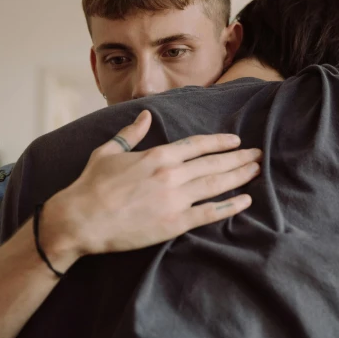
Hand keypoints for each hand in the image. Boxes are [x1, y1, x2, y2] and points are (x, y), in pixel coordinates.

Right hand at [41, 111, 260, 268]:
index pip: (197, 145)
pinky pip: (208, 213)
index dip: (220, 142)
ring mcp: (174, 199)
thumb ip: (131, 133)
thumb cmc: (91, 185)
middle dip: (239, 158)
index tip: (236, 141)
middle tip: (258, 155)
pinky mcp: (173, 223)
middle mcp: (171, 174)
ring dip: (239, 176)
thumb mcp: (109, 151)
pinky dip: (229, 206)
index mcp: (158, 155)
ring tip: (256, 171)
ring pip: (216, 184)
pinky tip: (245, 200)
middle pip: (213, 163)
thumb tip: (145, 114)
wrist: (80, 219)